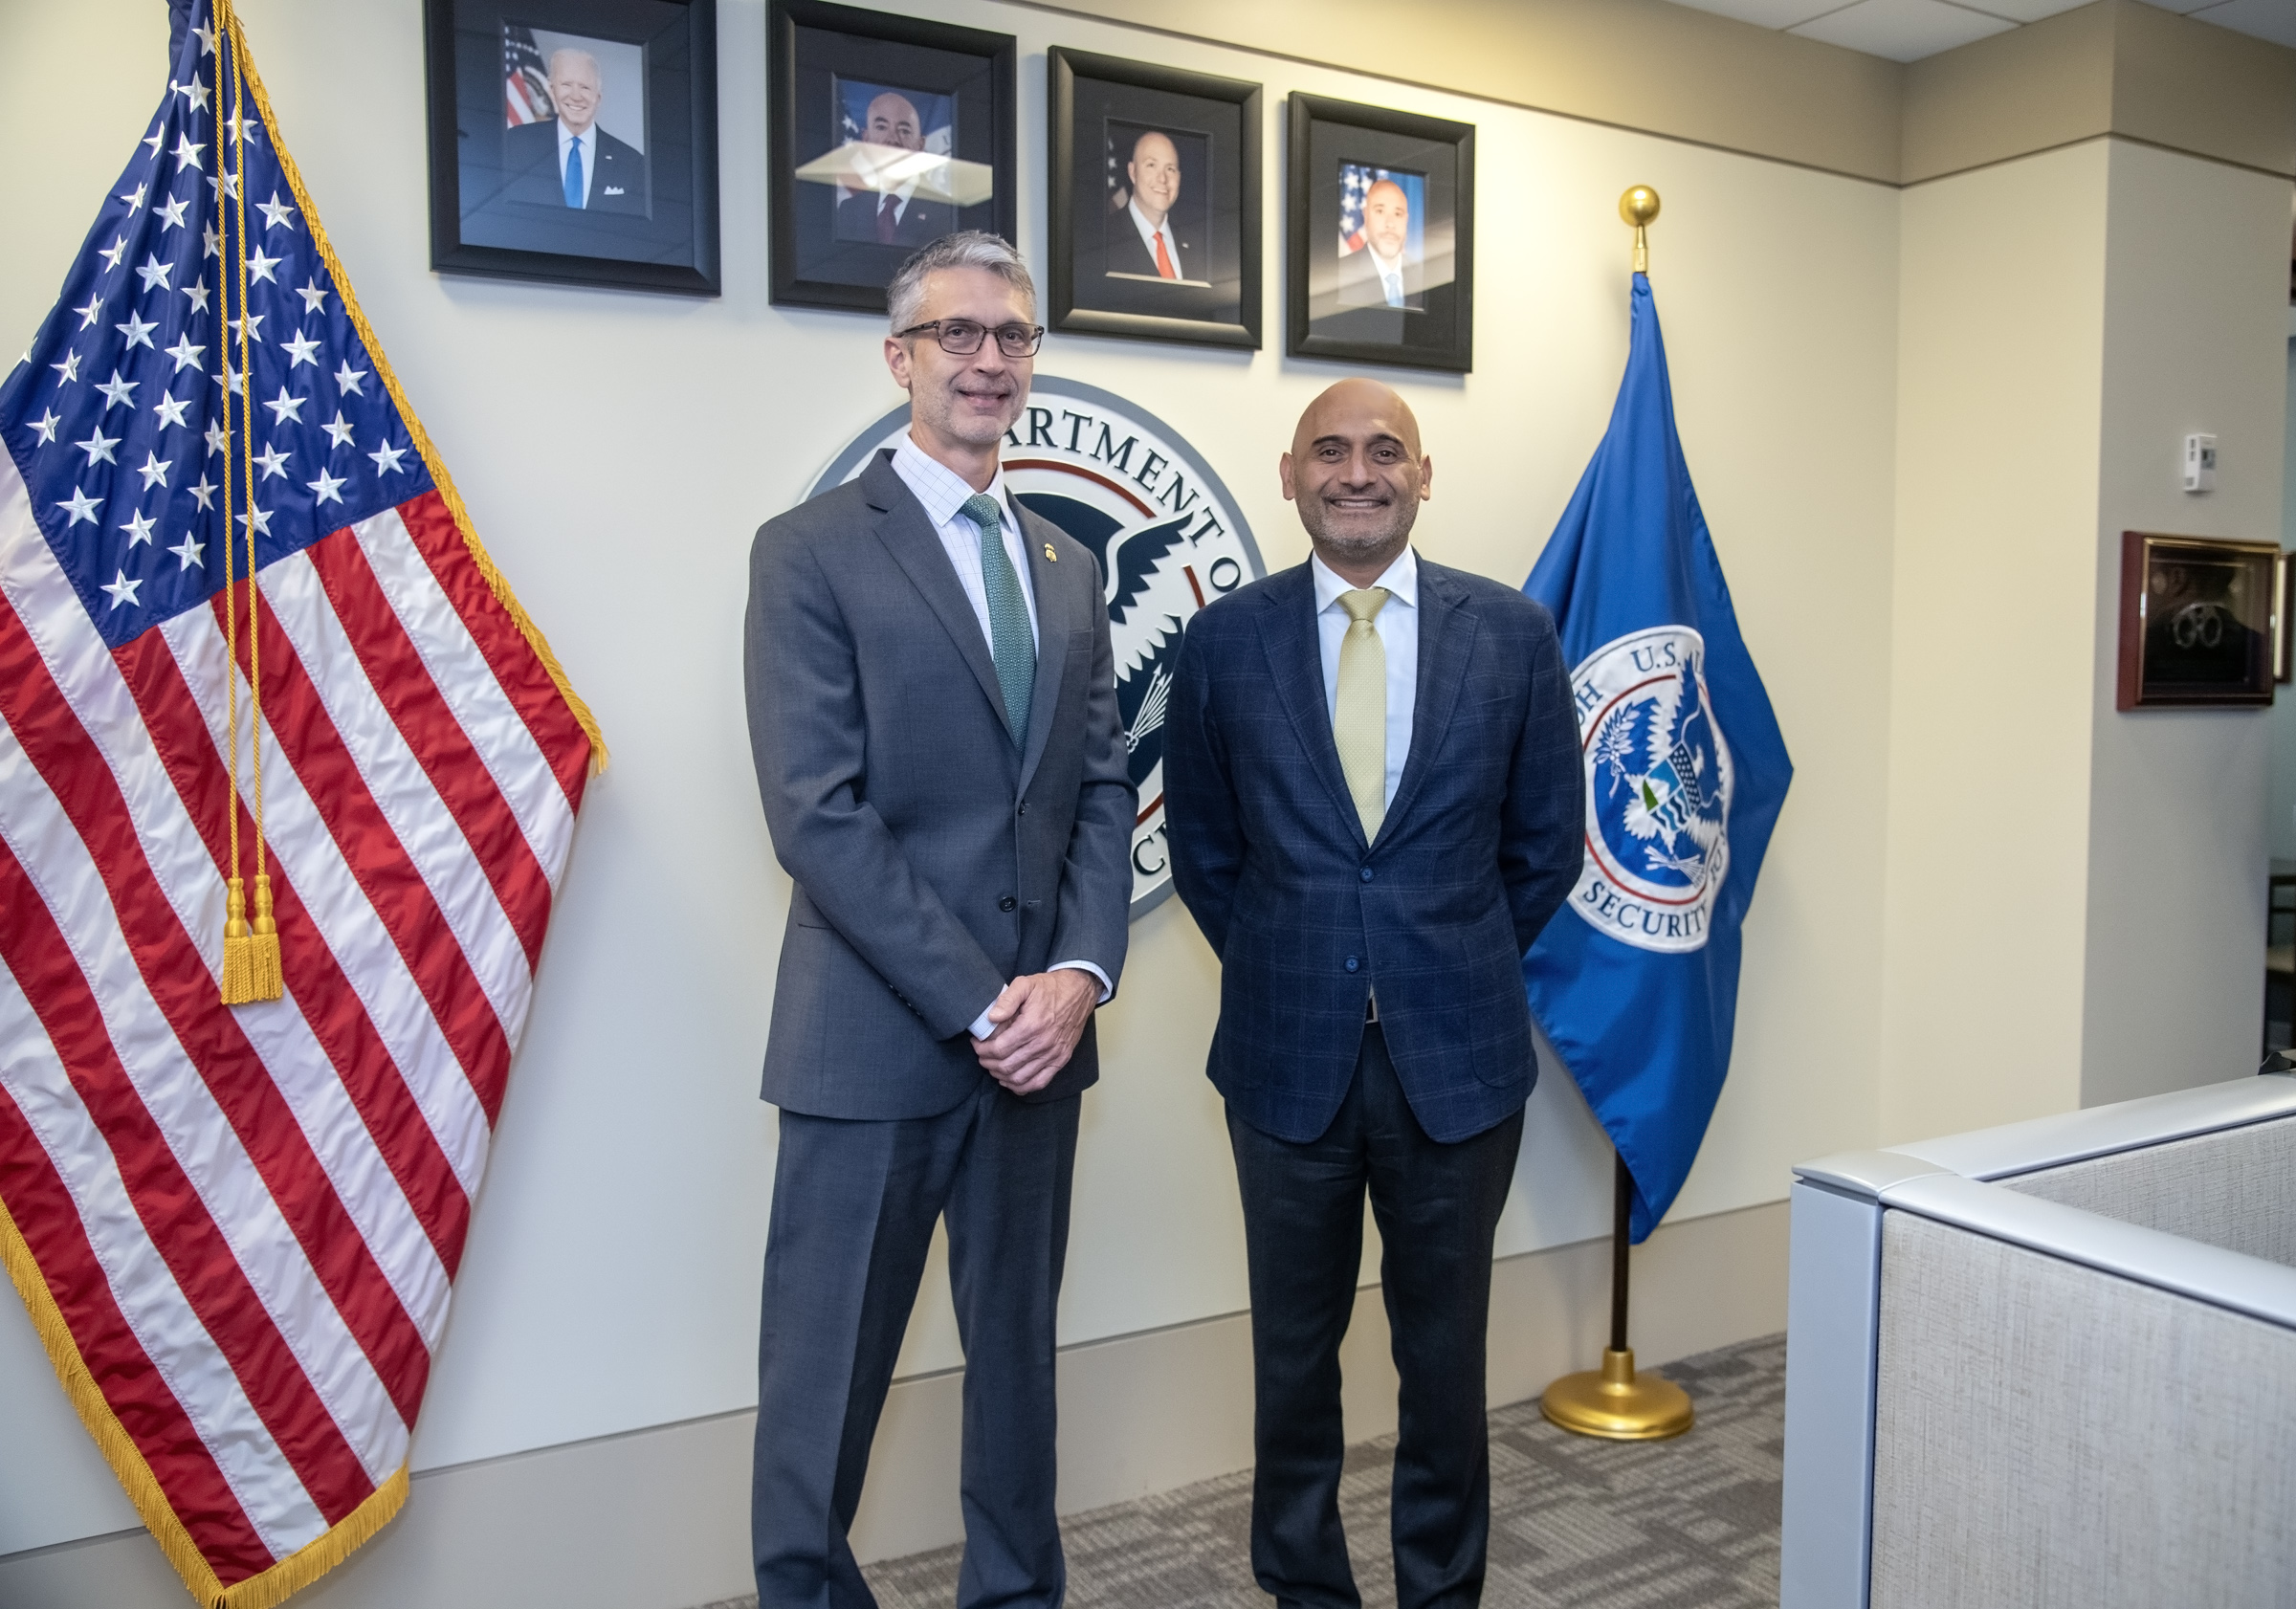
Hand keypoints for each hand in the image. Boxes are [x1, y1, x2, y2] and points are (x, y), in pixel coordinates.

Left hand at [971, 970, 1098, 1094]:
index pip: (999, 1049)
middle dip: (988, 1063)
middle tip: (982, 1055)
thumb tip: (991, 1017)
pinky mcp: (1061, 1060)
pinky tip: (1011, 1080)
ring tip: (993, 1066)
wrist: (1078, 992)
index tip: (977, 1044)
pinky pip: (1039, 1083)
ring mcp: (1053, 1054)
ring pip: (1020, 1078)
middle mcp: (1042, 1044)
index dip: (983, 1050)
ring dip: (1001, 1076)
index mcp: (1031, 1025)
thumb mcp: (1025, 984)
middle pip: (1006, 1066)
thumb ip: (1007, 1000)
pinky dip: (1022, 1086)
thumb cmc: (1050, 988)